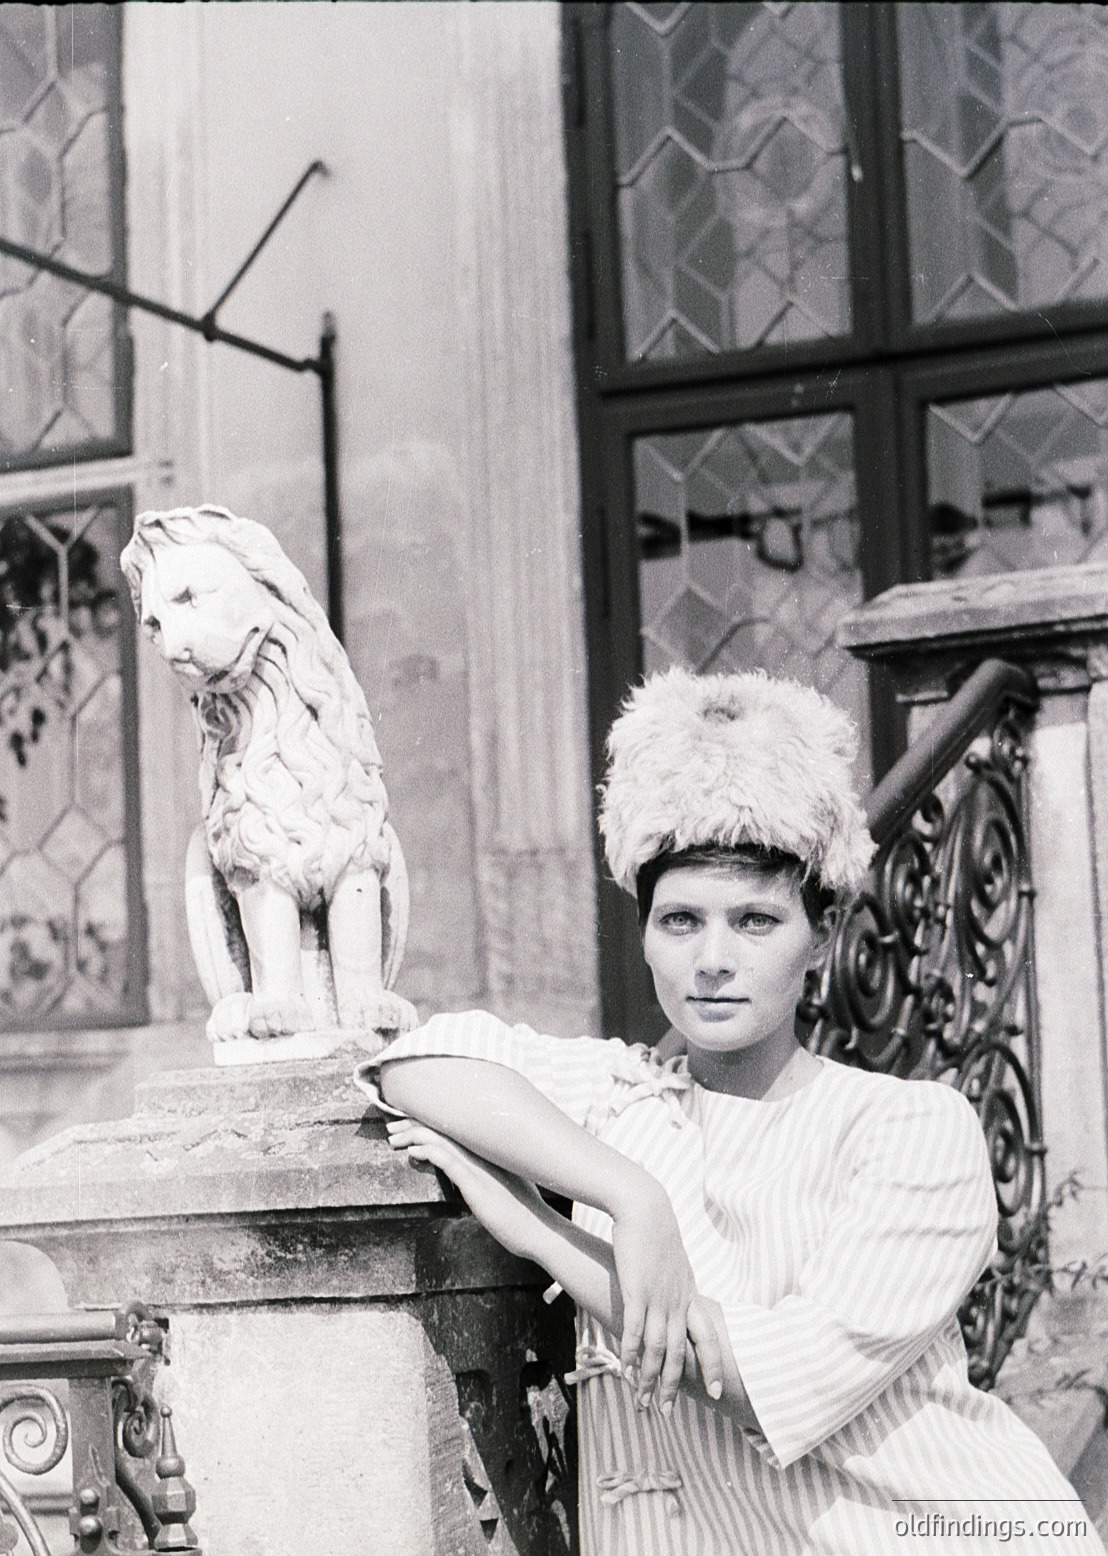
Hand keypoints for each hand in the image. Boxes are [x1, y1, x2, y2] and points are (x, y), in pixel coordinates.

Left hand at [385, 1118, 546, 1259]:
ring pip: (440, 1139)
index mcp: (487, 1151)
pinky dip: (427, 1152)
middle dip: (413, 1125)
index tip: (406, 1125)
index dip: (427, 1122)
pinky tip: (412, 1153)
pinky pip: (447, 1160)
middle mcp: (483, 1152)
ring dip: (412, 1136)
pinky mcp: (475, 1183)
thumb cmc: (522, 1211)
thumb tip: (466, 1175)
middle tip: (392, 1129)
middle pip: (442, 1128)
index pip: (452, 1128)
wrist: (539, 1230)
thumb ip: (484, 1175)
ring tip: (393, 1140)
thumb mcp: (502, 1185)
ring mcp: (479, 1166)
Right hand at [609, 1177, 721, 1413]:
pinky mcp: (636, 1291)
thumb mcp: (674, 1261)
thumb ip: (678, 1281)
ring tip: (642, 1402)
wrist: (645, 1207)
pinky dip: (630, 1354)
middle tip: (668, 1411)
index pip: (708, 1336)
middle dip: (673, 1385)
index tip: (717, 1391)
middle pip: (680, 1351)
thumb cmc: (656, 1231)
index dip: (712, 1365)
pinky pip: (634, 1330)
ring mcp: (658, 1297)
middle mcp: (678, 1300)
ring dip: (648, 1378)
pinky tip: (625, 1371)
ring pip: (656, 1347)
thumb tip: (681, 1294)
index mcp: (690, 1293)